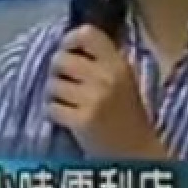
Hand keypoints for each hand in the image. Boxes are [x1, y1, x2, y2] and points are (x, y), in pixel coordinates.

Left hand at [46, 25, 169, 158]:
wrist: (136, 153)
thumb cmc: (127, 114)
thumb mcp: (124, 79)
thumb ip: (102, 60)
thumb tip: (70, 44)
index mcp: (118, 64)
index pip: (87, 34)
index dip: (69, 39)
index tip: (67, 49)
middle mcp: (106, 78)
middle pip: (61, 59)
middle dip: (56, 71)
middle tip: (63, 80)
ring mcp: (94, 100)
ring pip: (53, 84)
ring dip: (53, 94)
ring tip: (65, 101)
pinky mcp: (82, 121)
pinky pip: (51, 108)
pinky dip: (53, 112)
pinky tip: (64, 116)